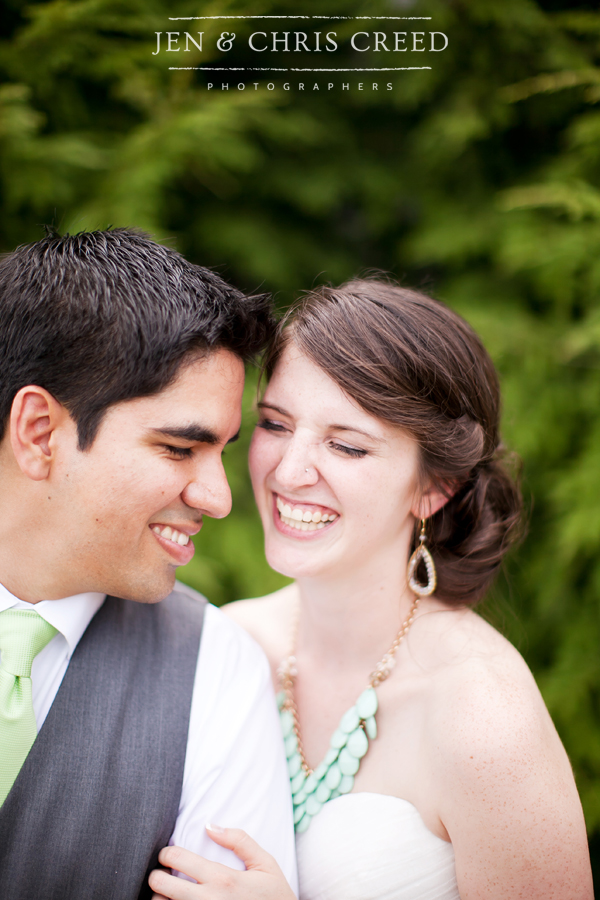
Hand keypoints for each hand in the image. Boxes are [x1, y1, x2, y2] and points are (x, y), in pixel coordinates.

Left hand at [148, 824, 295, 899]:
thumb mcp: (266, 863)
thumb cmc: (274, 896)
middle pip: (161, 884)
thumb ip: (239, 840)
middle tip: (163, 874)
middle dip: (157, 876)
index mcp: (222, 878)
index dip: (166, 852)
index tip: (168, 854)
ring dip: (160, 898)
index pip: (177, 858)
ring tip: (167, 894)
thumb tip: (210, 826)